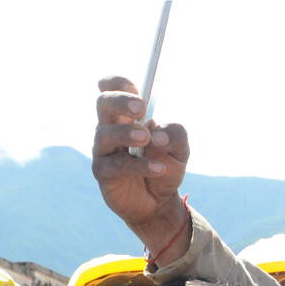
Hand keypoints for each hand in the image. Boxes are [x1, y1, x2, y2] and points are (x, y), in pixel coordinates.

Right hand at [92, 76, 189, 255]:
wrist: (159, 202)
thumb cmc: (165, 165)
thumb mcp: (181, 149)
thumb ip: (176, 133)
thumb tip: (158, 134)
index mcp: (127, 115)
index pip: (111, 87)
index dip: (118, 83)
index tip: (136, 87)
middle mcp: (110, 128)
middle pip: (103, 103)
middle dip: (121, 101)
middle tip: (141, 110)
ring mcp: (104, 150)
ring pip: (104, 133)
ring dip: (127, 133)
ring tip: (147, 139)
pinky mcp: (103, 173)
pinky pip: (116, 165)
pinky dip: (139, 165)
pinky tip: (158, 169)